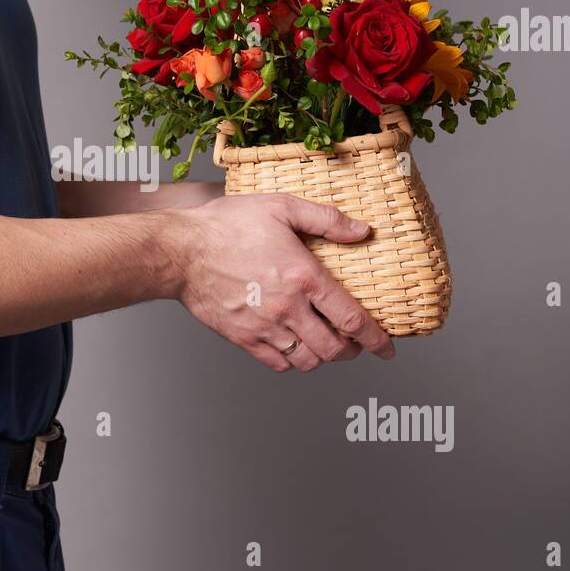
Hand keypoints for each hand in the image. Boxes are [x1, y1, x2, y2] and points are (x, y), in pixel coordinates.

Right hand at [167, 194, 394, 370]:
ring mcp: (264, 327)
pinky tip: (294, 347)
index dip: (377, 339)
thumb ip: (326, 219)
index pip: (352, 319)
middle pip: (334, 349)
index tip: (388, 348)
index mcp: (304, 277)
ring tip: (326, 346)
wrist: (181, 251)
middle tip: (357, 345)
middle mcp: (288, 308)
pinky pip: (278, 364)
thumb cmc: (227, 225)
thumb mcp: (281, 207)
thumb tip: (362, 230)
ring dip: (324, 357)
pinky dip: (293, 361)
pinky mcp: (243, 338)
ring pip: (308, 361)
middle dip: (353, 351)